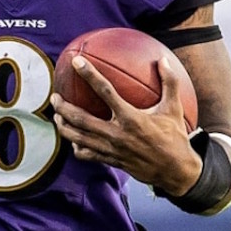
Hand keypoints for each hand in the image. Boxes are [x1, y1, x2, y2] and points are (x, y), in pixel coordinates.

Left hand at [52, 56, 201, 194]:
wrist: (175, 171)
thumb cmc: (175, 137)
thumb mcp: (174, 108)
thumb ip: (170, 83)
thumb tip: (164, 60)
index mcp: (131, 118)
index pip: (105, 91)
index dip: (90, 75)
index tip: (77, 62)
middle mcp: (117, 133)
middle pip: (81, 119)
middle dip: (63, 107)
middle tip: (54, 96)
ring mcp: (111, 149)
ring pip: (78, 137)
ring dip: (64, 126)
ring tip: (56, 115)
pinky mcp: (111, 160)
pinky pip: (86, 154)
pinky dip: (76, 146)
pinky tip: (73, 138)